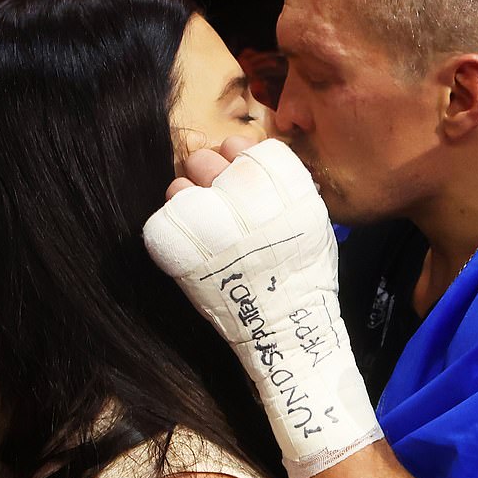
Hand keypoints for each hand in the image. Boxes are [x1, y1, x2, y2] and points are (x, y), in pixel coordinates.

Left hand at [143, 138, 381, 477]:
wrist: (288, 328)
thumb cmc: (305, 275)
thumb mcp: (312, 221)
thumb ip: (288, 187)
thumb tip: (248, 159)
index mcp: (282, 193)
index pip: (244, 149)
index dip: (236, 155)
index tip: (236, 169)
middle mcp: (248, 204)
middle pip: (206, 160)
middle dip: (207, 171)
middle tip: (213, 192)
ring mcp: (215, 229)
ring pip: (178, 186)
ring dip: (185, 196)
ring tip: (197, 217)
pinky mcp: (188, 256)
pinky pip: (165, 220)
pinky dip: (172, 225)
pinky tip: (187, 237)